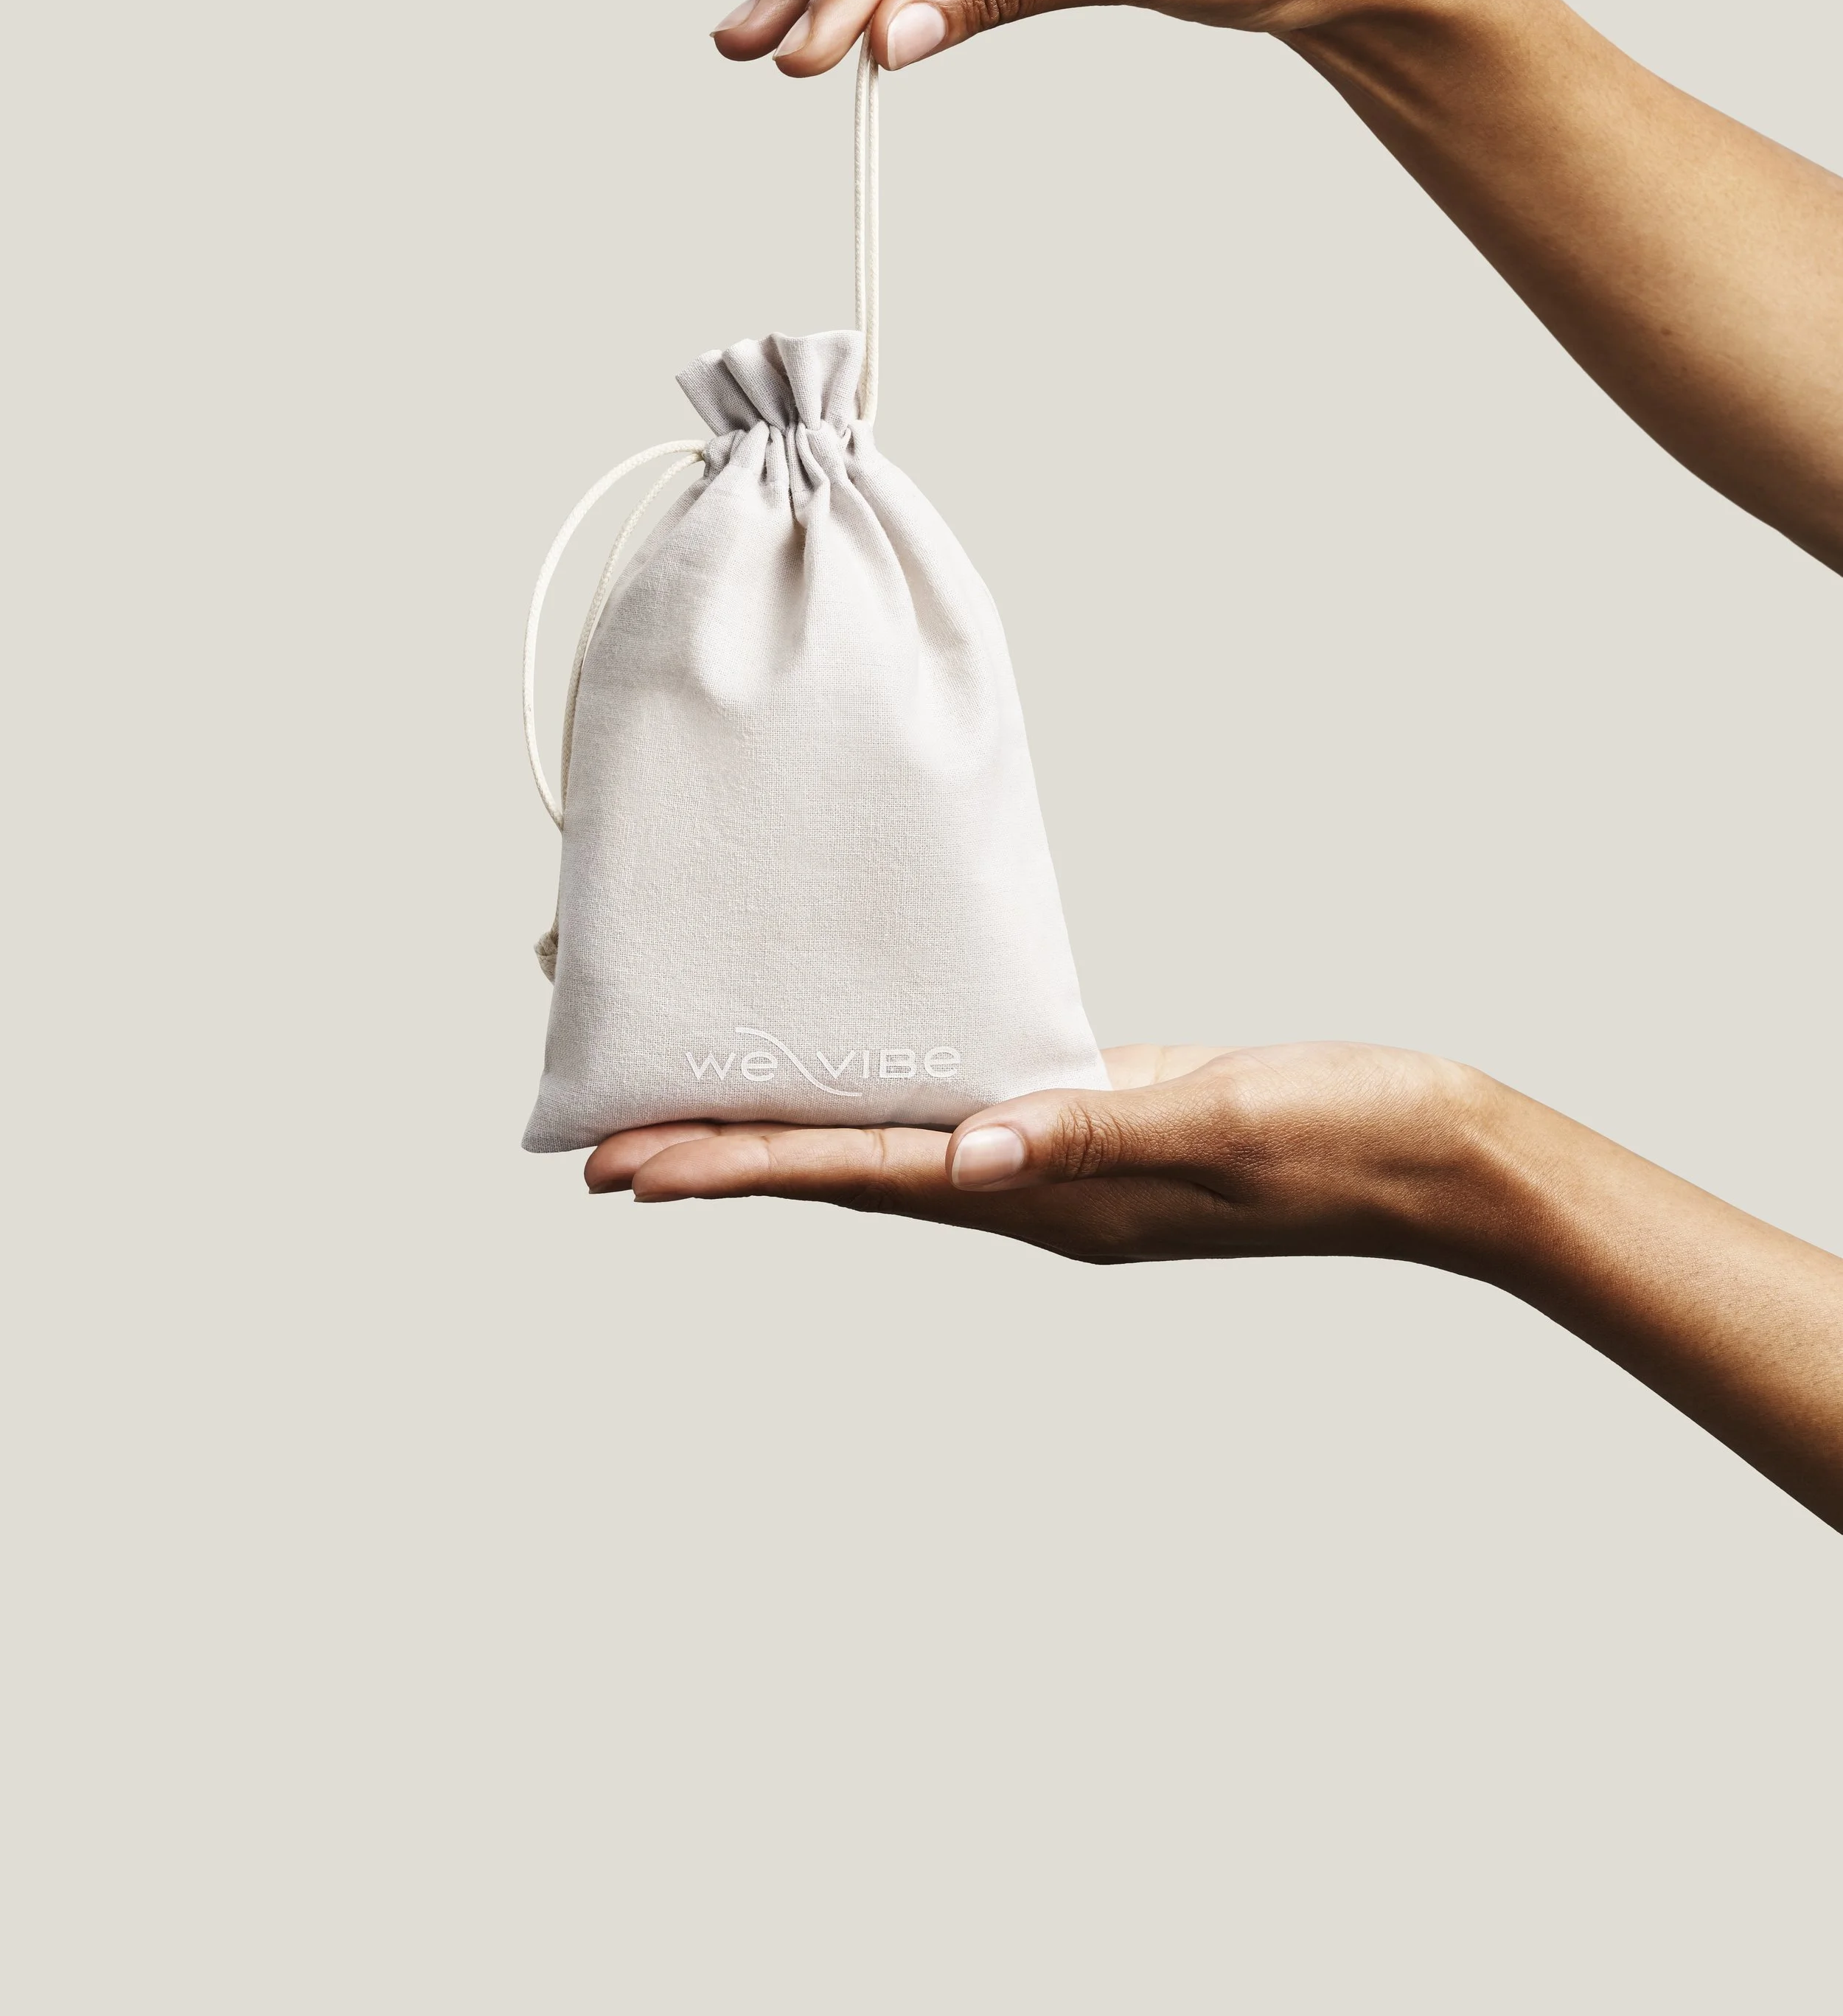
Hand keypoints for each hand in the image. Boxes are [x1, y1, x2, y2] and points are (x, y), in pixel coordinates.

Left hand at [584, 1041, 1487, 1267]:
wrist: (1438, 1155)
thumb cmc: (1344, 1134)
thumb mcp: (1219, 1121)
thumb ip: (1095, 1133)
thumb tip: (972, 1154)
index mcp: (1055, 1200)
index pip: (863, 1183)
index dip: (740, 1171)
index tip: (629, 1171)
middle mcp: (1038, 1191)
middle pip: (849, 1177)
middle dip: (727, 1160)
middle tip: (603, 1148)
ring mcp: (1064, 1164)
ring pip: (893, 1151)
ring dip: (790, 1136)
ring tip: (689, 1116)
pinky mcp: (1097, 1121)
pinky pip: (960, 1115)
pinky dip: (883, 1104)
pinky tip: (847, 1082)